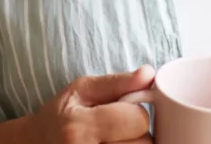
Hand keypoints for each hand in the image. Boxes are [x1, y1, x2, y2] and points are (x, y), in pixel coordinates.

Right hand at [27, 65, 155, 143]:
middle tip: (115, 131)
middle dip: (135, 134)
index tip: (119, 112)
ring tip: (113, 142)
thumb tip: (149, 73)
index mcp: (79, 128)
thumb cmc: (61, 116)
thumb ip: (117, 82)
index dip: (134, 112)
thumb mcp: (82, 90)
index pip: (137, 119)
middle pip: (144, 143)